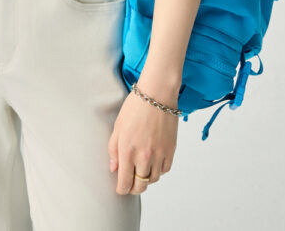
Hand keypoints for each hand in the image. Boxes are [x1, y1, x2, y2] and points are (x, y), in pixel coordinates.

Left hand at [108, 80, 178, 194]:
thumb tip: (114, 169)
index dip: (121, 189)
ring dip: (146, 178)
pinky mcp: (170, 151)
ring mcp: (159, 154)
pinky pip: (164, 170)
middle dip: (133, 188)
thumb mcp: (118, 126)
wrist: (157, 94)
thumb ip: (113, 150)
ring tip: (140, 170)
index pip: (125, 183)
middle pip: (140, 186)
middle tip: (130, 184)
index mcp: (128, 151)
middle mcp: (144, 156)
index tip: (120, 188)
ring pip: (153, 179)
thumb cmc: (135, 107)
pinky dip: (158, 170)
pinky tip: (152, 162)